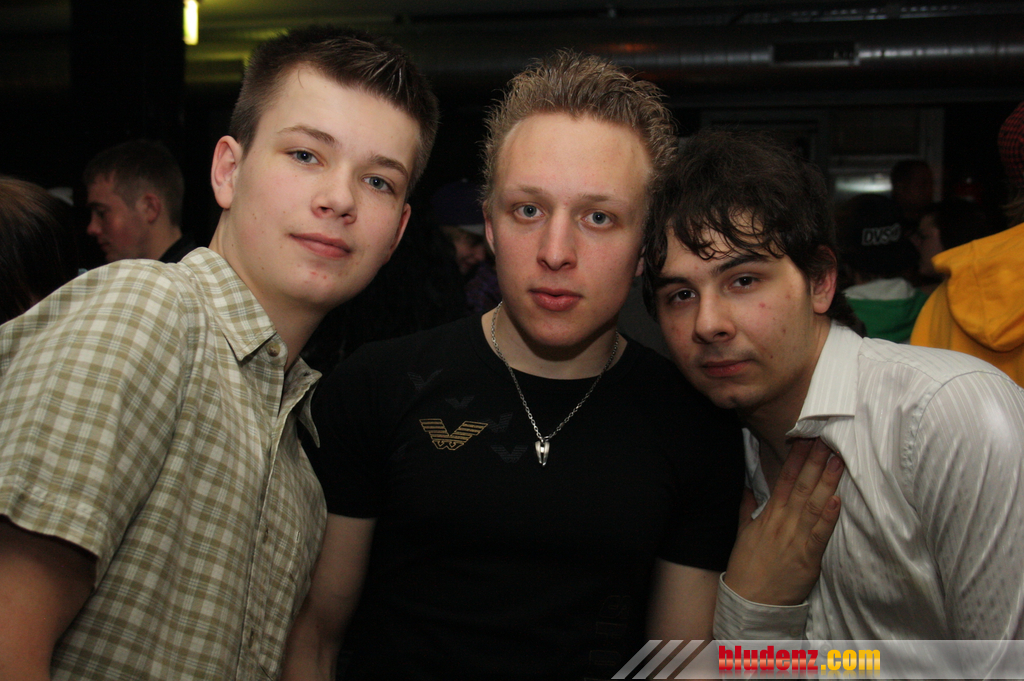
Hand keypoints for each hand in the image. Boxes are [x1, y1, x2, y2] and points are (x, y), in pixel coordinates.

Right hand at [723, 437, 842, 605]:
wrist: (749, 602)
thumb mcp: (742, 534)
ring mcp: (794, 540)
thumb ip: (747, 509)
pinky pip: (819, 535)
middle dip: (814, 462)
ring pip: (813, 505)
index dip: (795, 459)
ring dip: (826, 481)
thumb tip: (747, 488)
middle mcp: (782, 523)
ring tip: (837, 460)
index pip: (783, 481)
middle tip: (827, 439)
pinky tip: (836, 500)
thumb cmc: (746, 569)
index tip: (804, 438)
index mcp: (768, 516)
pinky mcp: (806, 559)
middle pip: (800, 486)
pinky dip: (828, 518)